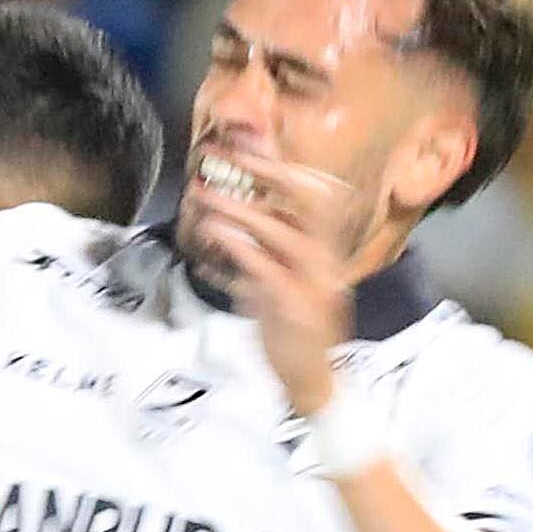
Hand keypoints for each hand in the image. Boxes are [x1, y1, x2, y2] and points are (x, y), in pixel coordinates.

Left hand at [196, 148, 367, 417]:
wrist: (311, 383)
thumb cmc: (296, 334)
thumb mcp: (288, 283)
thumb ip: (270, 253)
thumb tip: (238, 222)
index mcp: (326, 253)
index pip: (319, 197)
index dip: (289, 168)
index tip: (254, 148)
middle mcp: (326, 262)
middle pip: (306, 201)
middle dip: (266, 172)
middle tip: (226, 157)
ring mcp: (312, 283)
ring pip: (281, 231)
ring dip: (240, 208)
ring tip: (206, 195)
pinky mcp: (291, 305)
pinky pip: (263, 266)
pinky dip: (236, 246)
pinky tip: (212, 232)